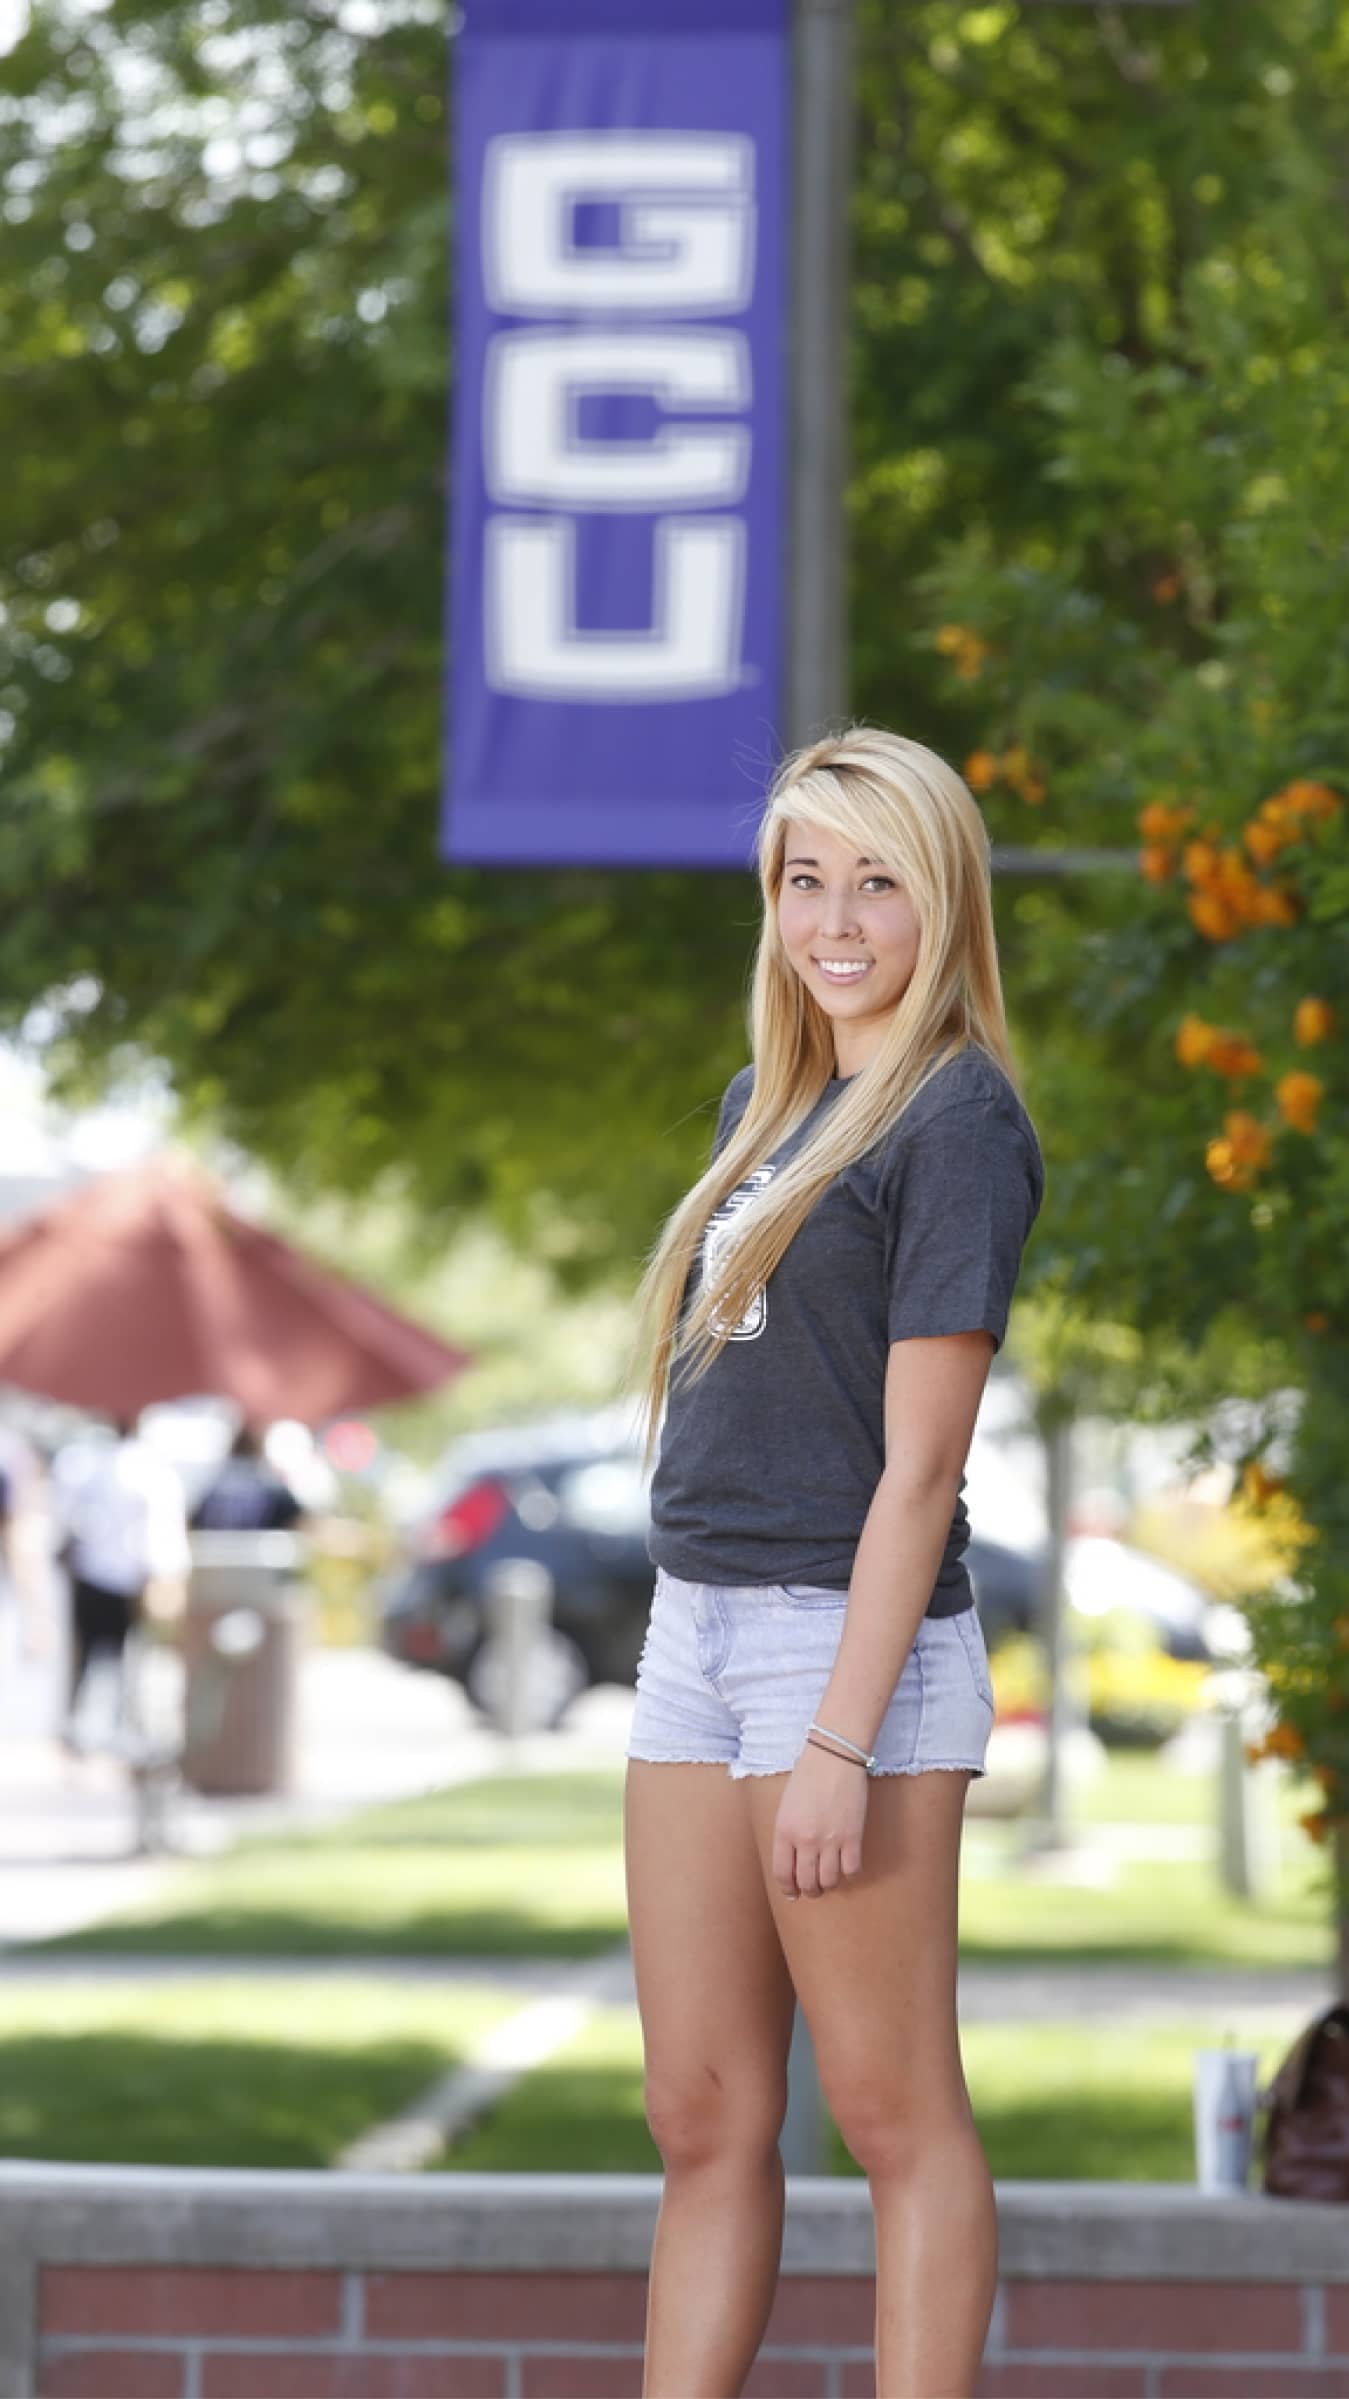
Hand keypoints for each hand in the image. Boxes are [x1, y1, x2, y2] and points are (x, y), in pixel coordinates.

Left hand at [772, 1742, 868, 1900]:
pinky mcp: (853, 1837)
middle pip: (807, 1882)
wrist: (834, 1756)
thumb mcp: (786, 1806)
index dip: (788, 1889)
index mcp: (784, 1831)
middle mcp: (806, 1840)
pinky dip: (849, 1873)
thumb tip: (793, 1859)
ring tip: (830, 1880)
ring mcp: (830, 1840)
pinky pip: (852, 1869)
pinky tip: (847, 1866)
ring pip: (830, 1881)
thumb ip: (788, 1833)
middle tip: (814, 1890)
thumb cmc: (808, 1776)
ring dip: (829, 1885)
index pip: (783, 1874)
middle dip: (810, 1891)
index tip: (793, 1894)